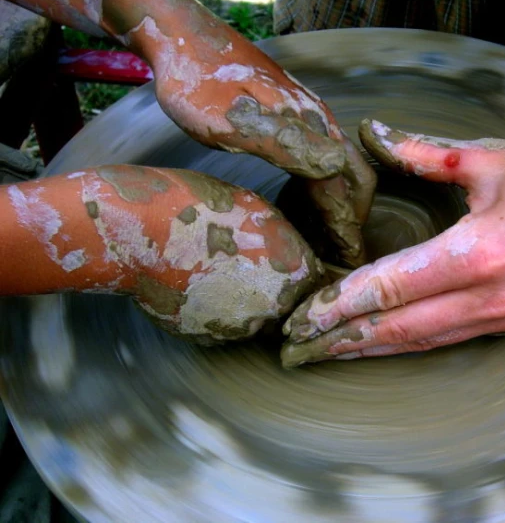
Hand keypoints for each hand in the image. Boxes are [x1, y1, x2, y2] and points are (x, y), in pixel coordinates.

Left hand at [0, 0, 375, 266]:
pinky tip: (298, 207)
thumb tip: (334, 170)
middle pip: (352, 177)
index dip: (347, 226)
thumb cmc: (199, 83)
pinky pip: (315, 160)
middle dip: (351, 218)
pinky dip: (315, 190)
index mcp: (310, 126)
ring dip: (333, 206)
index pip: (345, 185)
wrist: (181, 38)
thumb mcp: (233, 122)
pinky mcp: (289, 117)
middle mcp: (316, 122)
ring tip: (325, 242)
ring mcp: (304, 118)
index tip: (349, 260)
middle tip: (343, 255)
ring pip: (335, 169)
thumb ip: (284, 144)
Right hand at [0, 166, 321, 344]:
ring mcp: (242, 328)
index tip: (292, 270)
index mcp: (295, 269)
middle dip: (278, 293)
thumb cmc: (200, 207)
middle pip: (290, 308)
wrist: (142, 230)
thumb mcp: (259, 213)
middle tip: (250, 270)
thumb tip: (298, 262)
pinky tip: (198, 287)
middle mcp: (275, 306)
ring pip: (256, 322)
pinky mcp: (209, 340)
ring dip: (247, 306)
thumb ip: (287, 243)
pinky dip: (218, 315)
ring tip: (218, 275)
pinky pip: (224, 330)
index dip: (304, 275)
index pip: (320, 284)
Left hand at [279, 119, 504, 366]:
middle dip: (343, 340)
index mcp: (482, 252)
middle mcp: (492, 296)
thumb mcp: (491, 157)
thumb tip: (372, 135)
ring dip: (372, 349)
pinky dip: (411, 343)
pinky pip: (451, 338)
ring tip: (329, 353)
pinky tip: (386, 342)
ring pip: (423, 341)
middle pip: (399, 329)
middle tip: (297, 348)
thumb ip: (423, 153)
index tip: (302, 316)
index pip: (391, 287)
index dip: (341, 303)